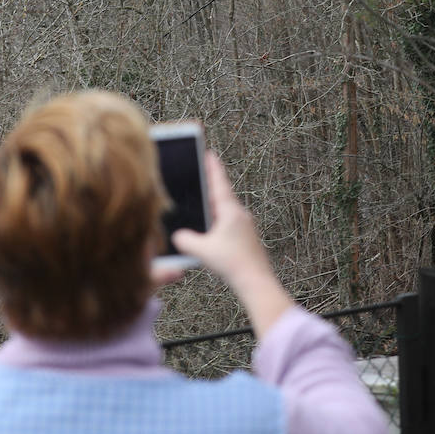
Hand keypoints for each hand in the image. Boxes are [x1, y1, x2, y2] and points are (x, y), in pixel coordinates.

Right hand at [170, 150, 293, 333]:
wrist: (256, 280)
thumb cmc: (232, 263)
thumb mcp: (202, 250)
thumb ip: (185, 240)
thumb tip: (178, 236)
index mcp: (230, 211)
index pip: (219, 183)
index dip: (212, 168)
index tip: (209, 153)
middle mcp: (240, 215)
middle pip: (221, 196)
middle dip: (209, 186)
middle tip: (200, 173)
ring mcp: (244, 227)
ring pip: (224, 211)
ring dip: (212, 206)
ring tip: (200, 200)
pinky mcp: (245, 239)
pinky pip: (227, 224)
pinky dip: (216, 222)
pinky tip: (209, 230)